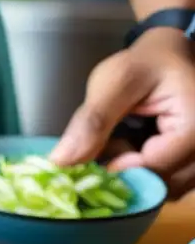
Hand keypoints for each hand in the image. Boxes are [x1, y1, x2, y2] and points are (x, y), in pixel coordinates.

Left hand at [50, 28, 194, 197]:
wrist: (171, 56)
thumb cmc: (147, 63)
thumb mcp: (115, 81)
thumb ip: (92, 121)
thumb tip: (62, 161)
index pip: (154, 169)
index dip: (117, 168)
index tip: (93, 156)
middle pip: (161, 184)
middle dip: (126, 171)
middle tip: (107, 145)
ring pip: (164, 188)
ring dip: (135, 173)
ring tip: (121, 142)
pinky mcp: (193, 163)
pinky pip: (168, 182)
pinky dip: (144, 171)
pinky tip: (132, 149)